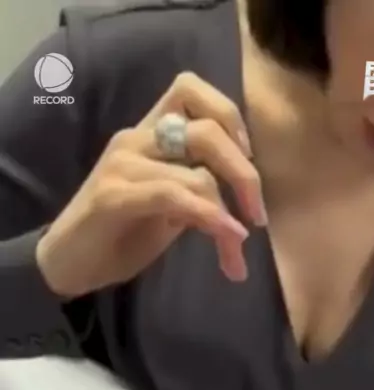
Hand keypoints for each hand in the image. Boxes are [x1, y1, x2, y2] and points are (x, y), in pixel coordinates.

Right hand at [36, 73, 266, 297]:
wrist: (67, 264)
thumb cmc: (118, 236)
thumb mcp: (169, 212)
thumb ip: (198, 192)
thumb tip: (240, 201)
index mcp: (149, 134)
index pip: (191, 90)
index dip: (229, 116)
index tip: (248, 161)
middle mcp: (136, 138)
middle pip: (207, 130)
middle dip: (243, 173)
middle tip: (257, 215)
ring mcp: (123, 165)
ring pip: (198, 173)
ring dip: (228, 215)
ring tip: (236, 250)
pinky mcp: (114, 196)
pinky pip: (175, 196)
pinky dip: (208, 217)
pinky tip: (225, 238)